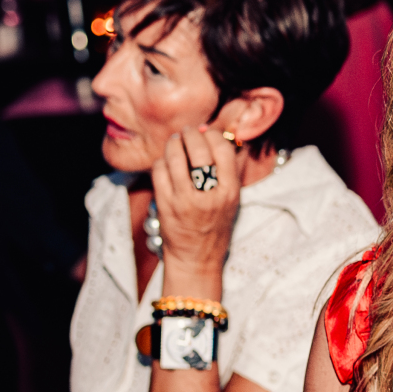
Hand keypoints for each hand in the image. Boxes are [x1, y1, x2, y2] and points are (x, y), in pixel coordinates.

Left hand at [152, 127, 242, 279]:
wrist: (197, 258)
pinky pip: (159, 170)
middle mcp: (209, 196)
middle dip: (190, 134)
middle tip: (187, 132)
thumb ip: (233, 171)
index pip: (222, 149)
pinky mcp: (165, 204)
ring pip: (175, 155)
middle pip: (198, 148)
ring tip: (175, 143)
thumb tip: (231, 138)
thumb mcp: (233, 201)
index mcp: (230, 192)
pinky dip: (161, 161)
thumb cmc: (216, 226)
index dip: (212, 135)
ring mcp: (185, 200)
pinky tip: (165, 164)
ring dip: (173, 143)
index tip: (206, 134)